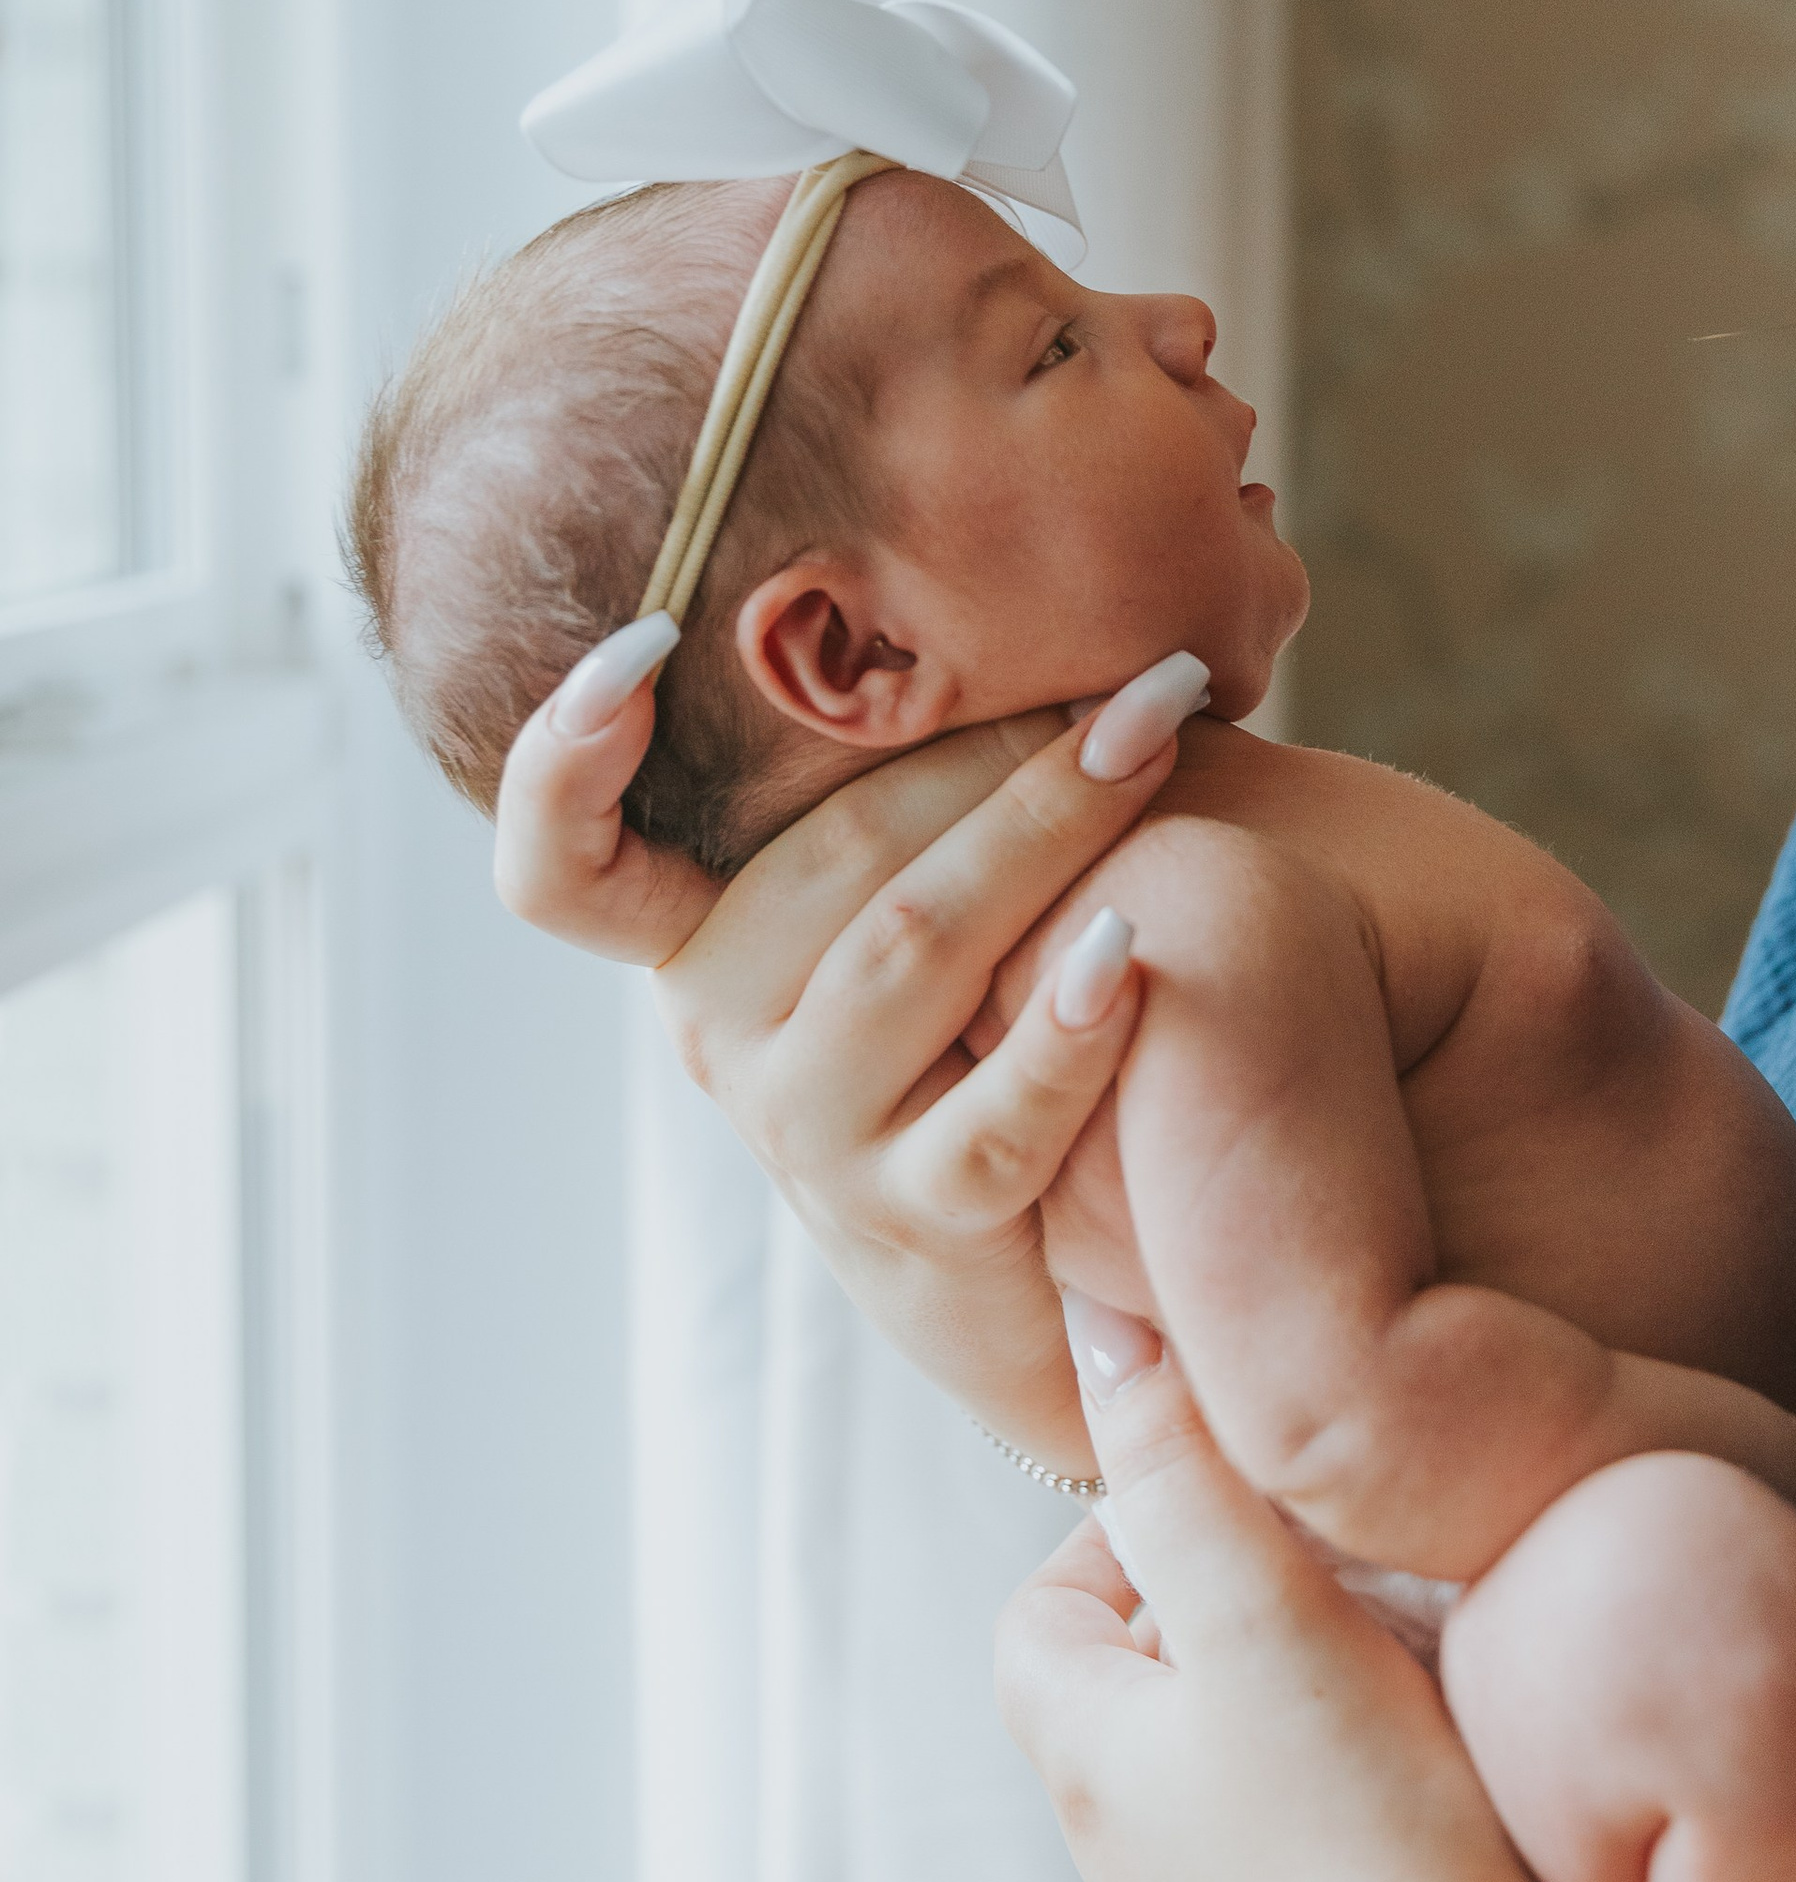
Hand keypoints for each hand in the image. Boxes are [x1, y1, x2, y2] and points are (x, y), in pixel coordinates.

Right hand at [493, 629, 1209, 1460]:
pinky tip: (1128, 954)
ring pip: (909, 953)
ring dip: (1045, 831)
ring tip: (1148, 744)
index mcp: (703, 942)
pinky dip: (1064, 1031)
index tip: (634, 644)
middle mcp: (722, 1032)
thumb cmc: (988, 1046)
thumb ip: (912, 795)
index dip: (560, 765)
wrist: (1039, 1293)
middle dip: (986, 738)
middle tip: (1133, 663)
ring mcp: (810, 1135)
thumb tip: (1010, 589)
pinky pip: (988, 1123)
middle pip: (830, 856)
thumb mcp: (914, 921)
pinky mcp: (912, 1225)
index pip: (563, 869)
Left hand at [995, 1305, 1589, 1881]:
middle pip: (1138, 1707)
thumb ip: (1184, 1468)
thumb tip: (1098, 1336)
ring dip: (1294, 1735)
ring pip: (1226, 1805)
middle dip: (1225, 1625)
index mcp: (1094, 1770)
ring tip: (1417, 1691)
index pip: (1039, 1618)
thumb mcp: (1269, 1614)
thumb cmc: (1378, 1835)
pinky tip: (1453, 1823)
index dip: (1121, 1538)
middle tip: (1349, 1582)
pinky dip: (1351, 1843)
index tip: (1244, 1510)